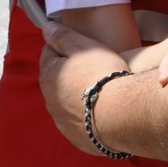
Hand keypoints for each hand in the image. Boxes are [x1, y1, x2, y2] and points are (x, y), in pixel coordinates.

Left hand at [40, 20, 129, 153]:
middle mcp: (50, 101)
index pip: (49, 54)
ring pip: (67, 103)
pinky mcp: (78, 138)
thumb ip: (62, 36)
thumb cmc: (103, 76)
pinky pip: (80, 123)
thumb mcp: (84, 47)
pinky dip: (88, 116)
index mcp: (48, 76)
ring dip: (78, 96)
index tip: (80, 47)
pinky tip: (103, 111)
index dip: (64, 47)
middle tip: (94, 68)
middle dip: (71, 73)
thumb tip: (46, 28)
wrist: (121, 115)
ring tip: (101, 91)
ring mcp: (63, 122)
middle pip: (58, 80)